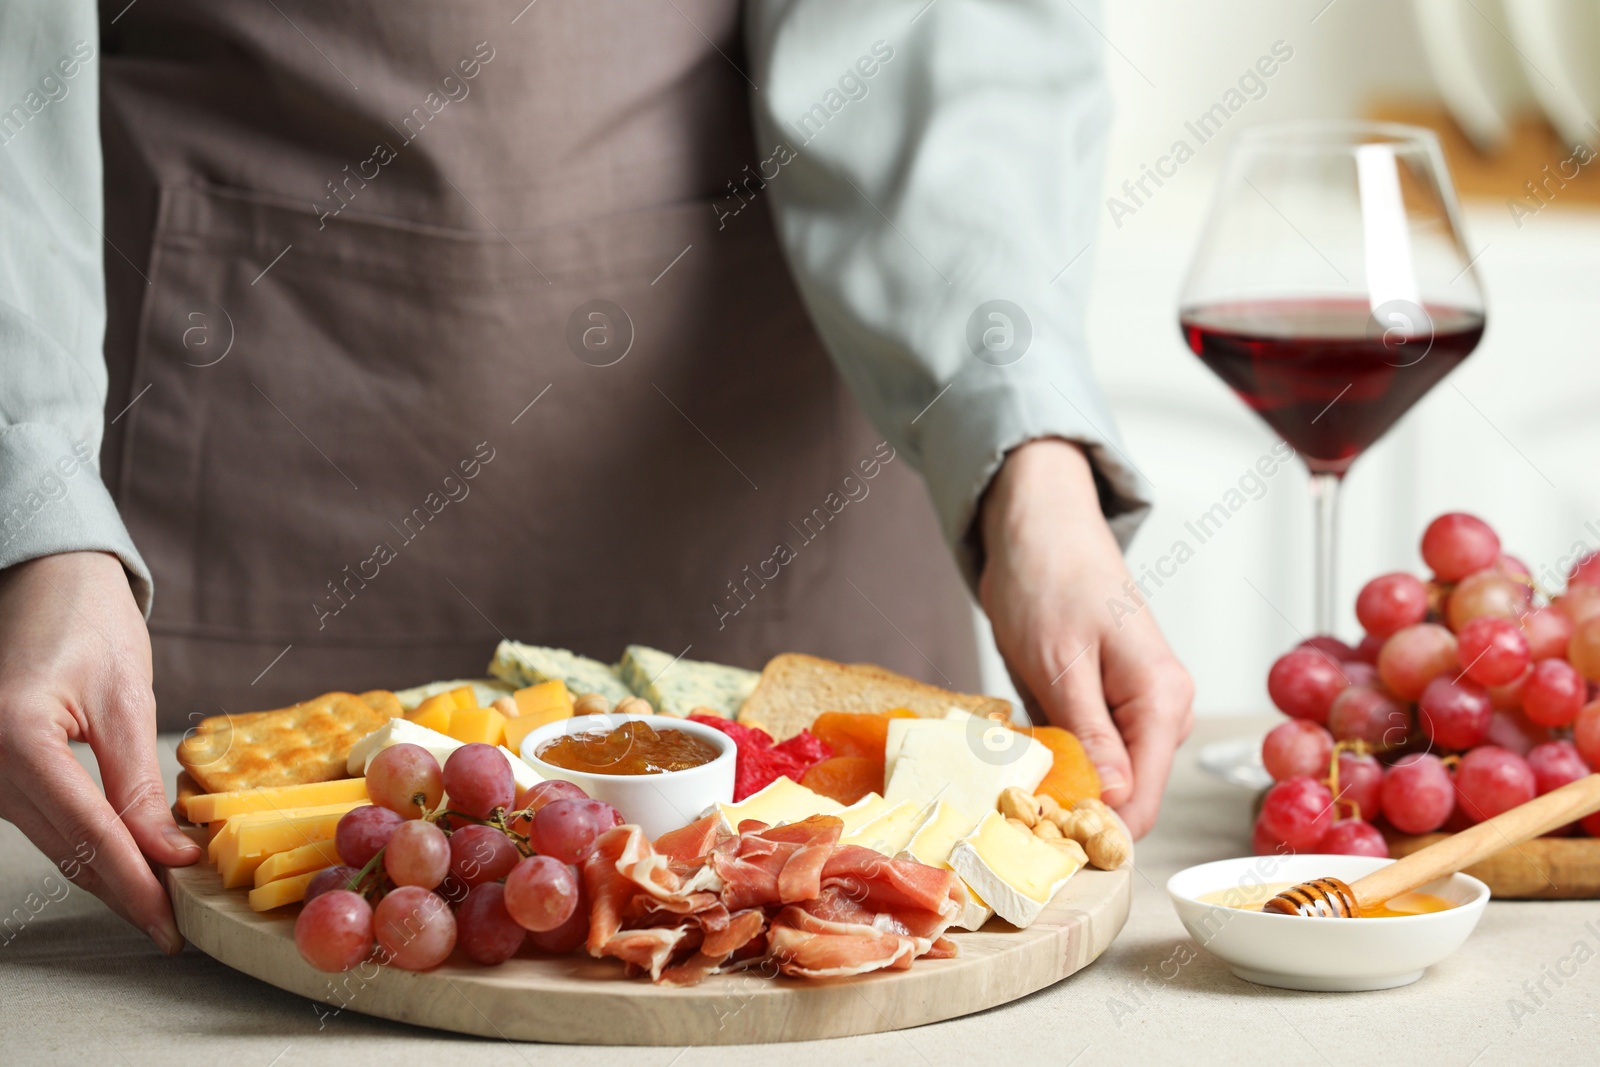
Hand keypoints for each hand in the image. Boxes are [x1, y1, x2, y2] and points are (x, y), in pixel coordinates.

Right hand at [0, 551, 198, 951]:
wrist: (45, 579)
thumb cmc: (86, 621)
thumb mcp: (124, 699)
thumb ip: (139, 784)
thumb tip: (170, 855)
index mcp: (15, 738)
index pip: (87, 833)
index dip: (134, 885)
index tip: (171, 923)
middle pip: (66, 849)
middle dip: (125, 891)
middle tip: (177, 928)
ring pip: (54, 843)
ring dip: (108, 876)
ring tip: (163, 906)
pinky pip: (46, 822)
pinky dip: (88, 847)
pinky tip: (131, 866)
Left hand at [978, 439, 1193, 837]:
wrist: (1038, 526)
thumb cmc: (1049, 578)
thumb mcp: (1060, 661)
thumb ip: (1090, 734)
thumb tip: (1116, 802)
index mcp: (1163, 702)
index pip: (1145, 803)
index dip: (1094, 831)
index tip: (1037, 840)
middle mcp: (1162, 712)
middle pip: (1126, 797)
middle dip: (1070, 808)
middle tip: (1006, 805)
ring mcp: (1137, 710)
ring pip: (1103, 779)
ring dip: (1057, 783)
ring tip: (1005, 772)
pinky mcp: (1109, 706)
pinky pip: (1087, 753)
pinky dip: (1053, 758)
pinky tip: (1018, 749)